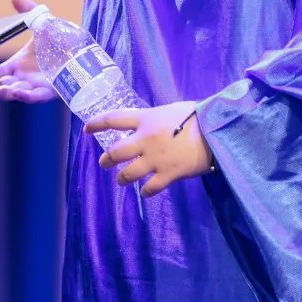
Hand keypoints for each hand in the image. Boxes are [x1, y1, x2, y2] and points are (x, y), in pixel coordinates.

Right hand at [0, 0, 55, 106]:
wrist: (85, 47)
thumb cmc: (61, 38)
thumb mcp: (40, 21)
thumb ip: (25, 8)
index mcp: (16, 65)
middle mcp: (23, 78)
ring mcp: (36, 86)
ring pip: (15, 93)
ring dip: (3, 94)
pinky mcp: (51, 91)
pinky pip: (36, 96)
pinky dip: (26, 96)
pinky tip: (16, 94)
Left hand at [90, 101, 213, 196]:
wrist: (215, 131)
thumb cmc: (197, 115)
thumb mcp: (170, 109)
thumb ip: (156, 117)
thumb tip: (152, 122)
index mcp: (146, 119)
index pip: (113, 119)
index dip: (96, 124)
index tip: (86, 129)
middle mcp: (145, 140)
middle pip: (115, 152)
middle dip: (106, 159)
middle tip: (104, 162)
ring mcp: (155, 159)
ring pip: (128, 173)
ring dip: (122, 178)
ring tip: (121, 180)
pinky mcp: (168, 174)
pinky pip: (151, 188)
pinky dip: (146, 191)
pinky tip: (145, 191)